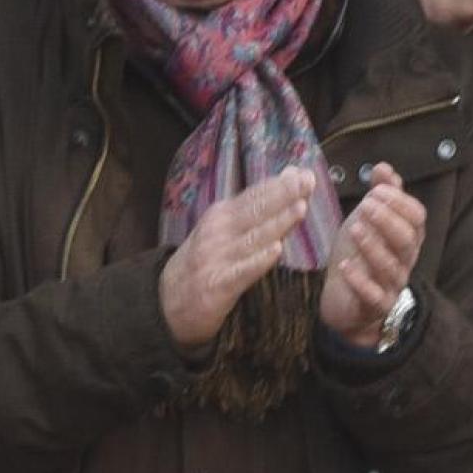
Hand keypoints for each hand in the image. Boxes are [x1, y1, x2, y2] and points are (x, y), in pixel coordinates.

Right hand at [158, 168, 316, 350]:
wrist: (166, 299)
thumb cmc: (204, 260)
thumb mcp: (224, 228)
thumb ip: (256, 206)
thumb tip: (288, 176)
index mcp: (221, 216)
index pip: (253, 196)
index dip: (279, 185)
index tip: (304, 173)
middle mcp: (218, 232)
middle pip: (254, 211)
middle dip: (282, 195)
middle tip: (306, 182)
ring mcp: (217, 258)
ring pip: (252, 238)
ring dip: (276, 223)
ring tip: (300, 208)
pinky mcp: (218, 285)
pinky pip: (241, 272)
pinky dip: (258, 260)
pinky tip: (276, 251)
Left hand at [320, 164, 426, 348]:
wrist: (344, 298)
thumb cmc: (359, 253)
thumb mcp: (367, 219)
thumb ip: (380, 195)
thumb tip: (384, 167)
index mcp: (406, 237)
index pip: (417, 218)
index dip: (399, 203)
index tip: (376, 189)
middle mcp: (404, 260)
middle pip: (407, 240)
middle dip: (388, 221)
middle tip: (366, 206)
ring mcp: (391, 284)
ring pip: (390, 266)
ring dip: (373, 246)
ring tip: (354, 229)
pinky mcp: (375, 305)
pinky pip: (373, 296)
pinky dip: (360, 281)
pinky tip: (345, 266)